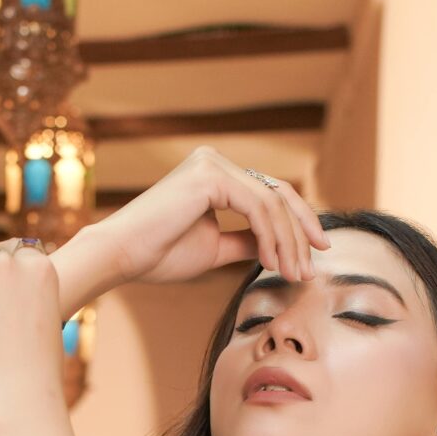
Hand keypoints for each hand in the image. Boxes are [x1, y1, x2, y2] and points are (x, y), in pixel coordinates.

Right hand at [61, 146, 329, 300]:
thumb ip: (247, 241)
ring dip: (289, 242)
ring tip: (293, 274)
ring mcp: (213, 165)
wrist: (121, 256)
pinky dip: (271, 237)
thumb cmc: (157, 254)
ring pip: (272, 203)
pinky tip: (273, 263)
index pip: (270, 194)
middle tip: (312, 268)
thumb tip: (279, 248)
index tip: (315, 254)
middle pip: (279, 193)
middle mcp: (215, 161)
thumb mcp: (215, 248)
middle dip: (301, 233)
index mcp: (214, 174)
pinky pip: (258, 207)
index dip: (298, 223)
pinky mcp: (210, 177)